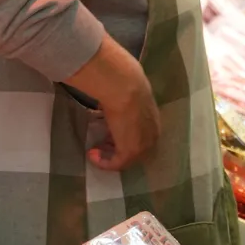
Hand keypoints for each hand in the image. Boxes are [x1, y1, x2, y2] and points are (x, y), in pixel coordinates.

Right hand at [68, 34, 160, 171]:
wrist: (124, 85)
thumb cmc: (123, 80)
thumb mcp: (127, 88)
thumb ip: (123, 94)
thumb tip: (110, 86)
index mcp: (153, 117)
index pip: (142, 133)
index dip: (124, 135)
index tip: (108, 132)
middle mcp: (152, 133)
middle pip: (136, 149)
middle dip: (117, 148)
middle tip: (99, 143)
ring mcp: (143, 144)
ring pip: (127, 158)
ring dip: (109, 156)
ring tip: (94, 150)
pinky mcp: (130, 152)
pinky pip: (116, 164)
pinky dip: (103, 162)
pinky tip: (91, 154)